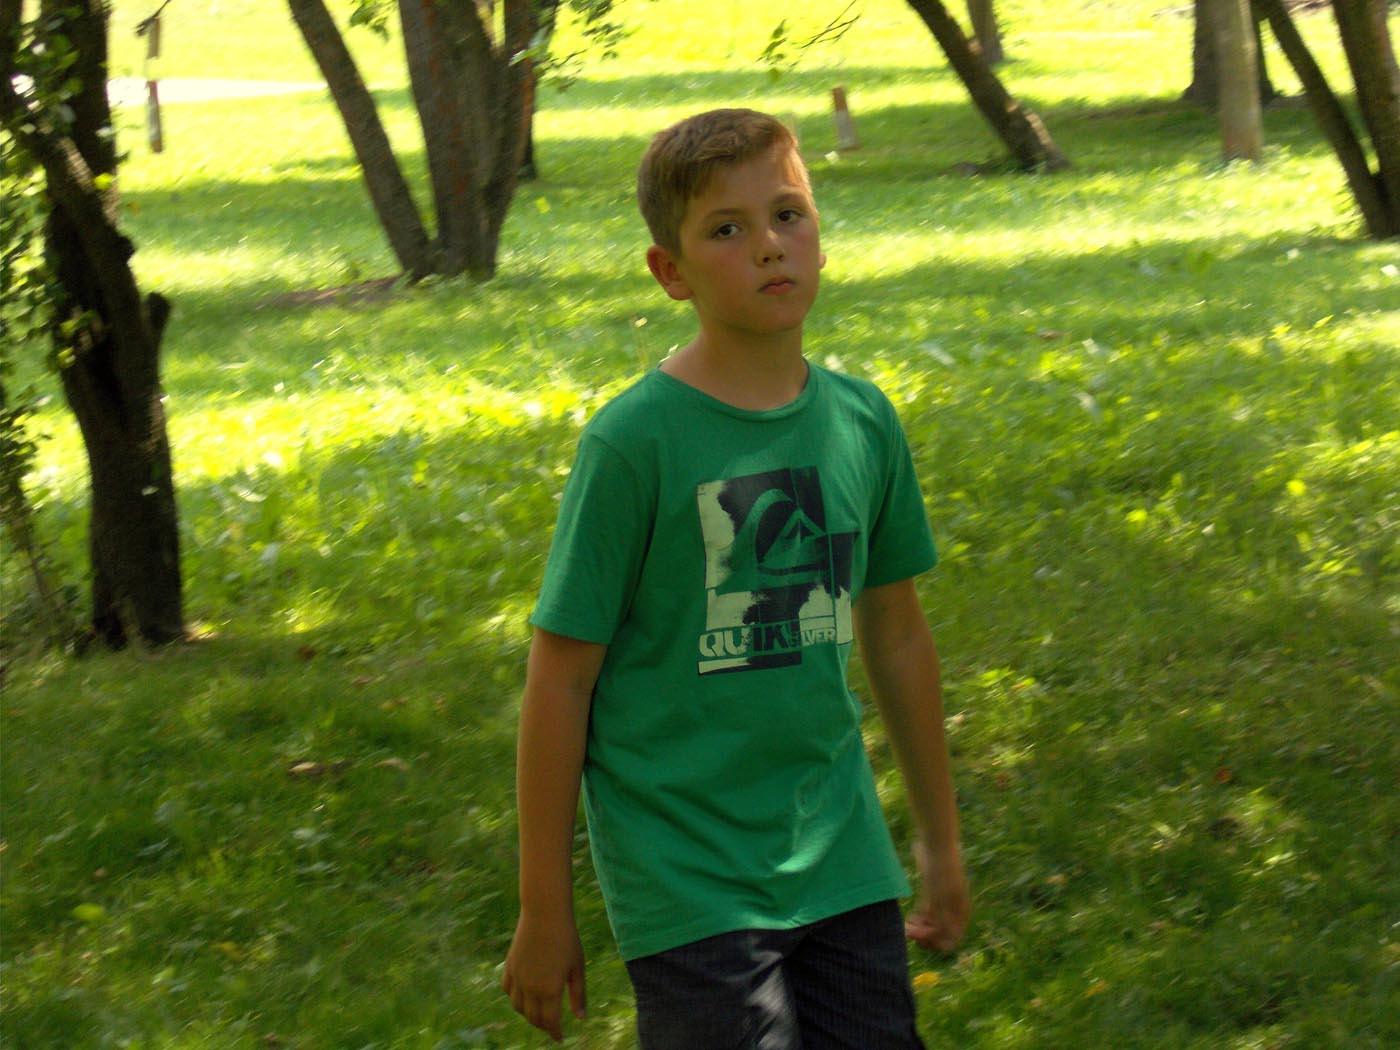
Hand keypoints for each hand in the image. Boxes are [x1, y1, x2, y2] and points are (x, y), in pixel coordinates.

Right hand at [502, 910, 587, 1041]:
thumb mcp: (577, 967)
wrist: (544, 913)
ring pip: (518, 1007)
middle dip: (543, 1025)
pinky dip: (515, 998)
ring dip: (528, 1014)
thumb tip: (581, 1018)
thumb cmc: (566, 938)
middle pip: (533, 1018)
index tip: (560, 1038)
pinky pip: (508, 991)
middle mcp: (530, 988)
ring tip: (539, 1012)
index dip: (555, 1033)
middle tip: (552, 1026)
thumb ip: (578, 995)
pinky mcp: (509, 966)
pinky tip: (524, 995)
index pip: (550, 1022)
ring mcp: (517, 977)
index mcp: (550, 990)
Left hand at [905, 839, 970, 953]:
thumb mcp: (941, 898)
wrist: (935, 844)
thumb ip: (944, 921)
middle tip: (909, 932)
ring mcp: (941, 903)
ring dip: (918, 930)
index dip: (935, 942)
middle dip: (925, 937)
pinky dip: (917, 921)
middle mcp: (953, 911)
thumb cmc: (941, 871)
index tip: (920, 935)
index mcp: (961, 913)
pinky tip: (908, 920)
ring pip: (930, 926)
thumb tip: (948, 944)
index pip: (952, 940)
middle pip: (940, 935)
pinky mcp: (930, 895)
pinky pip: (925, 916)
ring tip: (906, 927)